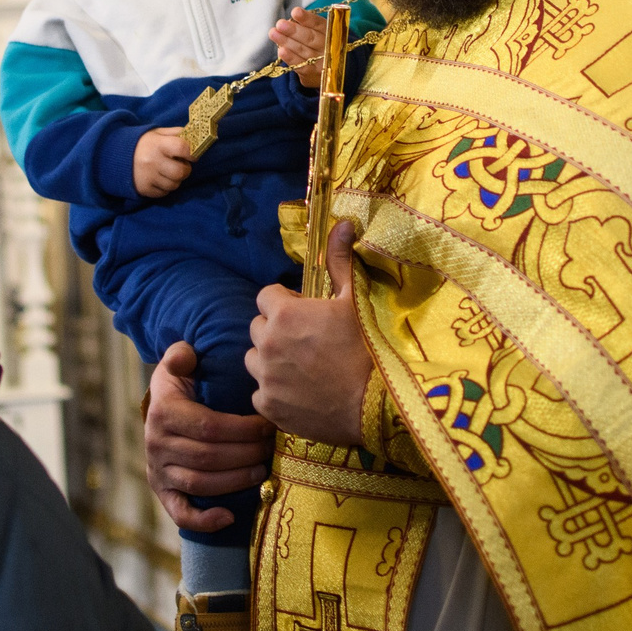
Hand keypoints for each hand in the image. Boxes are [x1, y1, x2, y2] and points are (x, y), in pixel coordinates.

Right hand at [132, 126, 193, 197]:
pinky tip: (160, 178)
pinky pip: (165, 193)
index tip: (192, 155)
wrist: (117, 156)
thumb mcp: (158, 133)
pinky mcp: (144, 189)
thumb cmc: (144, 144)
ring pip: (174, 185)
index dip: (192, 153)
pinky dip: (166, 187)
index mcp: (158, 144)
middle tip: (180, 165)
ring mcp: (148, 177)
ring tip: (168, 171)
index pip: (183, 148)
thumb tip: (196, 137)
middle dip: (185, 170)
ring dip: (176, 180)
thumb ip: (177, 133)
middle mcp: (153, 161)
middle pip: (181, 172)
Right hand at [145, 342, 273, 532]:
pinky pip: (180, 513)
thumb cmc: (181, 385)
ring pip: (200, 484)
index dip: (243, 429)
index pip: (209, 426)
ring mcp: (158, 471)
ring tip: (262, 471)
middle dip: (246, 454)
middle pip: (208, 457)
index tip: (267, 425)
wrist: (160, 411)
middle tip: (271, 448)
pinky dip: (204, 520)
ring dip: (235, 481)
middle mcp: (157, 444)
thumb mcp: (178, 364)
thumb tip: (185, 355)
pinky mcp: (162, 492)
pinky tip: (230, 517)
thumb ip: (181, 355)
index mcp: (164, 412)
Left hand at [246, 220, 369, 447]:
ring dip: (270, 360)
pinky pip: (260, 394)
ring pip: (255, 361)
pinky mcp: (269, 407)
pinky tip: (298, 393)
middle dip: (276, 330)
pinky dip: (274, 392)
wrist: (376, 404)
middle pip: (258, 328)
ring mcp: (265, 378)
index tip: (304, 312)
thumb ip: (340, 261)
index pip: (266, 297)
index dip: (284, 302)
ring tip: (299, 367)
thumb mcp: (356, 300)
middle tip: (304, 341)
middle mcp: (267, 344)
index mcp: (284, 313)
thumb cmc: (368, 348)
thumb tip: (341, 223)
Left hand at [271, 6, 326, 87]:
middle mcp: (329, 48)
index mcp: (332, 33)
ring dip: (287, 42)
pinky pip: (301, 66)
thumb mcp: (319, 32)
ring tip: (273, 33)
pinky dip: (291, 58)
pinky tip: (281, 51)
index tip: (295, 12)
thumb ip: (308, 25)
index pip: (319, 24)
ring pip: (303, 50)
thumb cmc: (319, 44)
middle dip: (294, 31)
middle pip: (311, 38)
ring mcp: (322, 62)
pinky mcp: (313, 74)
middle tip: (280, 24)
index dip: (307, 18)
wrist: (327, 69)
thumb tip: (292, 19)